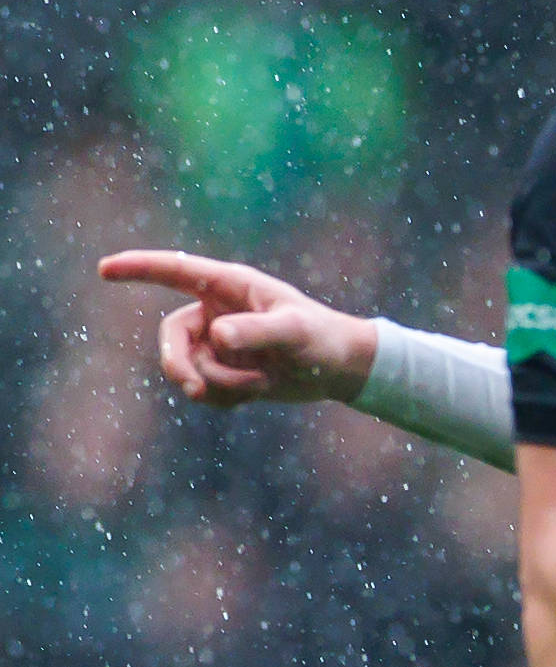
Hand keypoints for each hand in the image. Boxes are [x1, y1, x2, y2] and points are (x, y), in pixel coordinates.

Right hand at [97, 250, 378, 409]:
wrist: (340, 368)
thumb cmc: (322, 338)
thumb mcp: (295, 333)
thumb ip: (258, 331)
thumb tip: (217, 335)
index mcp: (230, 286)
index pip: (176, 271)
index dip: (139, 268)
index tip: (104, 270)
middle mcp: (216, 312)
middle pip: (171, 337)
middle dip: (178, 364)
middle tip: (195, 388)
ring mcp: (217, 343)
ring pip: (187, 368)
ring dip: (219, 385)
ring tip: (261, 384)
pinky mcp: (223, 370)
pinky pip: (204, 390)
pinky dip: (225, 398)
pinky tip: (257, 393)